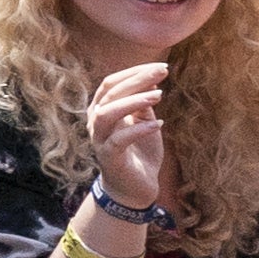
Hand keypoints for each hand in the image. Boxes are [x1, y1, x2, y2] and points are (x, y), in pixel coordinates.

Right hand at [86, 60, 173, 212]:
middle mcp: (95, 121)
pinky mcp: (109, 157)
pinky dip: (138, 130)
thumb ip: (143, 104)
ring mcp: (99, 139)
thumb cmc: (139, 153)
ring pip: (108, 113)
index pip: (112, 83)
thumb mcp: (144, 123)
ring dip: (133, 102)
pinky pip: (119, 139)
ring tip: (159, 95)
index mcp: (102, 109)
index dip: (134, 72)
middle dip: (137, 80)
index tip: (160, 67)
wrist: (134, 190)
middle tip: (162, 73)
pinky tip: (158, 125)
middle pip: (110, 93)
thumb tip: (152, 79)